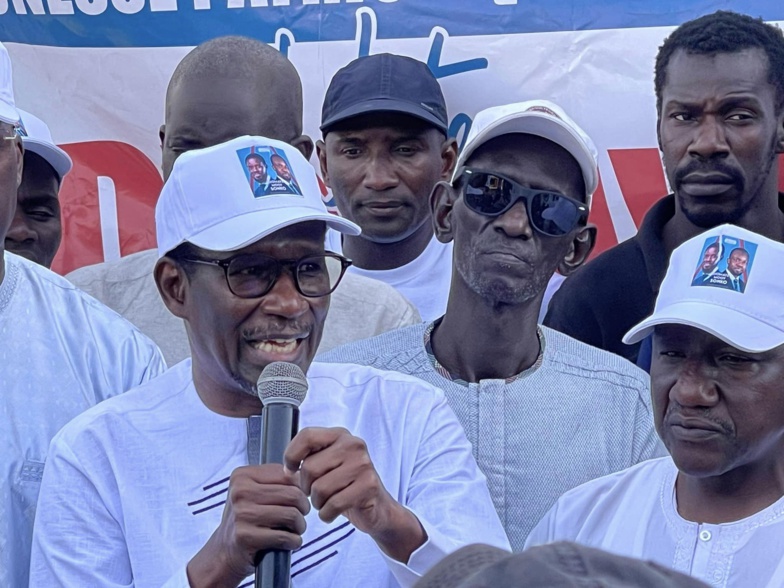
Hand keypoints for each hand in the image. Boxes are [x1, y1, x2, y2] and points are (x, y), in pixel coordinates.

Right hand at [186, 465, 309, 587]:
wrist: (224, 550)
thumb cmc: (246, 517)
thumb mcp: (255, 491)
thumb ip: (276, 480)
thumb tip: (303, 476)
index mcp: (242, 476)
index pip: (288, 475)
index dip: (300, 488)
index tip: (298, 499)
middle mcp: (240, 492)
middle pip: (293, 494)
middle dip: (304, 507)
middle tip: (300, 515)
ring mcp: (241, 515)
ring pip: (292, 515)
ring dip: (300, 525)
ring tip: (295, 529)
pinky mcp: (246, 537)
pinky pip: (285, 537)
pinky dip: (294, 541)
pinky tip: (290, 542)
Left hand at [284, 427, 426, 562]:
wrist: (377, 509)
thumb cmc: (344, 486)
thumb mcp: (327, 465)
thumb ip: (307, 459)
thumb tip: (287, 470)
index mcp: (340, 435)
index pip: (307, 435)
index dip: (291, 455)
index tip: (291, 471)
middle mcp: (354, 445)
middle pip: (309, 468)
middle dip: (306, 487)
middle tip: (316, 493)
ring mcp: (363, 465)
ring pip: (319, 489)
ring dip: (317, 503)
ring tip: (327, 502)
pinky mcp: (369, 486)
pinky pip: (333, 505)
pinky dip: (327, 515)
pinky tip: (333, 512)